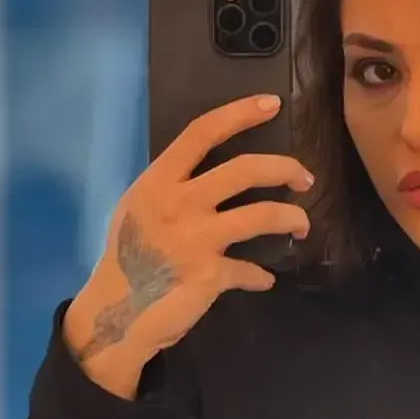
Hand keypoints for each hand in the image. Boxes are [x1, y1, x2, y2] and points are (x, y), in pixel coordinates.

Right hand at [63, 94, 312, 398]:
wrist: (115, 314)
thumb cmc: (126, 259)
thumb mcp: (138, 211)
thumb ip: (171, 190)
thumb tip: (212, 179)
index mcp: (158, 182)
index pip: (202, 133)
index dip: (240, 114)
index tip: (272, 104)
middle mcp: (177, 203)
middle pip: (245, 170)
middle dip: (285, 168)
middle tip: (304, 178)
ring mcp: (195, 239)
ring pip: (262, 215)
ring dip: (291, 218)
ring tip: (300, 224)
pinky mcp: (209, 275)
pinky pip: (250, 270)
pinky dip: (261, 276)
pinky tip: (264, 279)